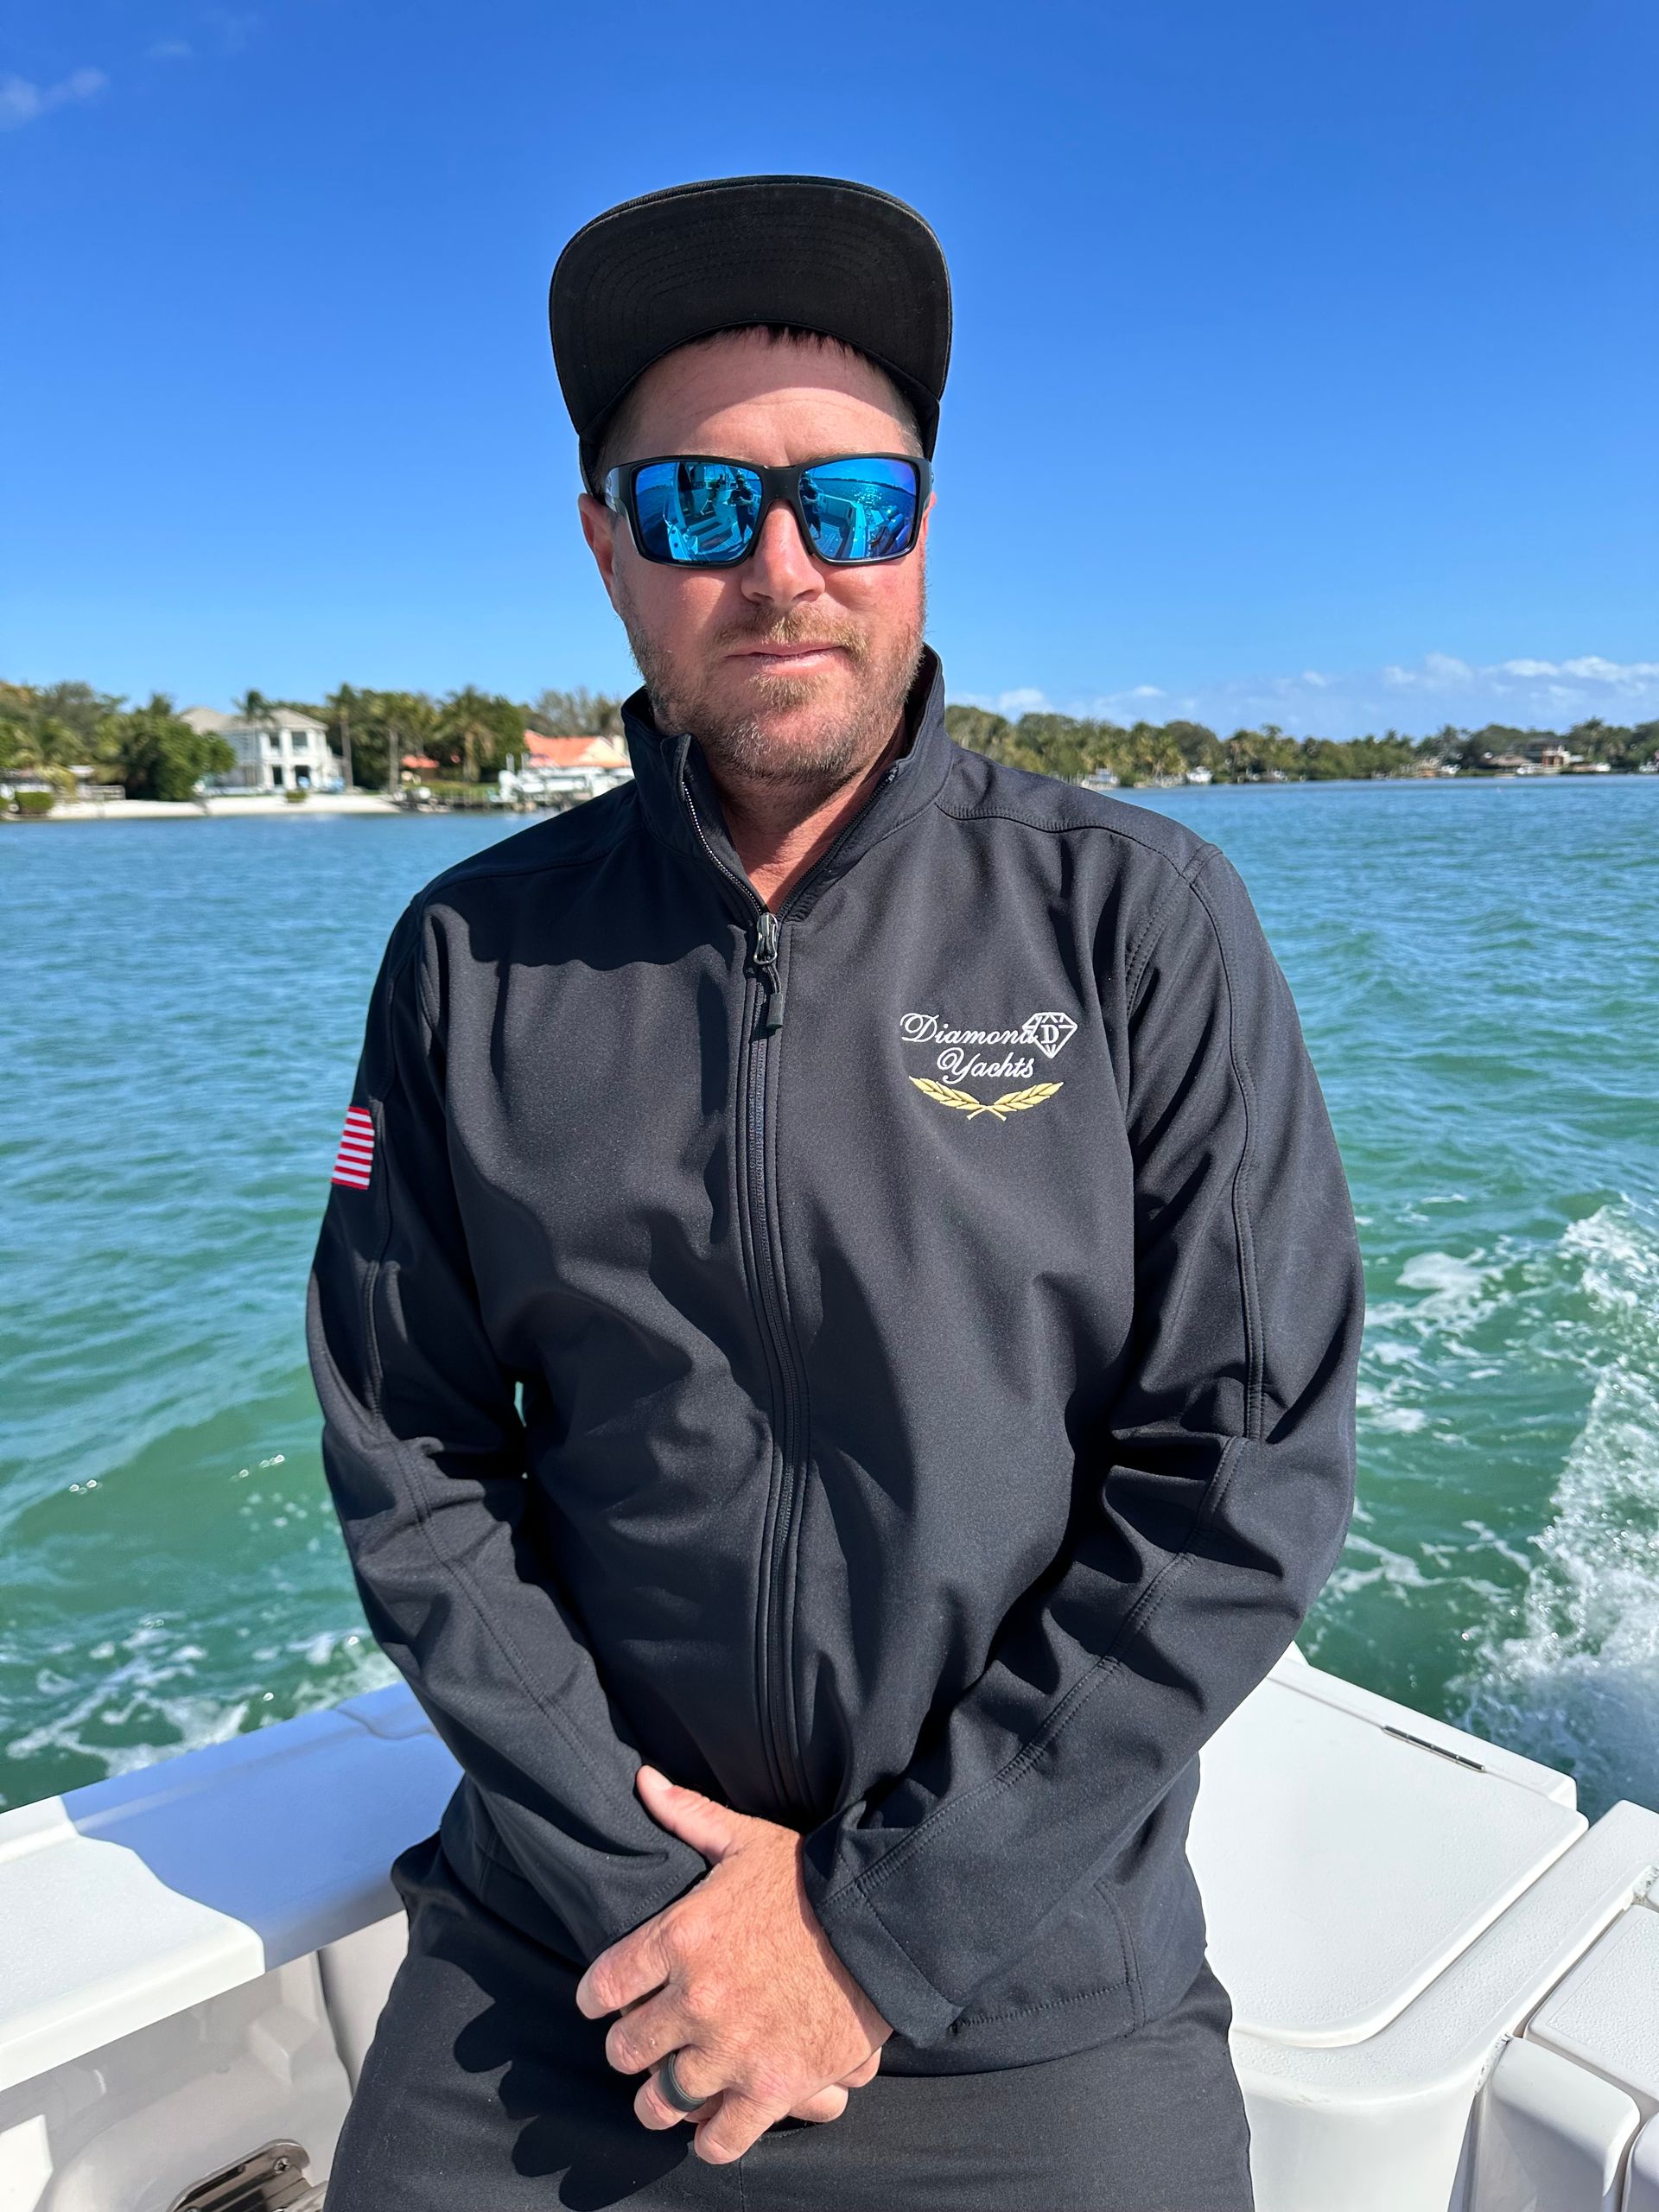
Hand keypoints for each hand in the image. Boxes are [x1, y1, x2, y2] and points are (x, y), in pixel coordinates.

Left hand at [575, 1767, 890, 2162]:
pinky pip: (719, 2140)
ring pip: (661, 2101)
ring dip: (659, 2100)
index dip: (596, 1999)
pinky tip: (709, 2126)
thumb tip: (642, 1779)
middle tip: (640, 2046)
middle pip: (625, 2050)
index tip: (602, 2003)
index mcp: (679, 1938)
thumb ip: (687, 1815)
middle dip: (628, 2050)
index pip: (602, 1987)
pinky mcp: (772, 2089)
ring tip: (665, 2094)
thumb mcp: (745, 1839)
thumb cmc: (810, 1878)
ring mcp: (732, 2050)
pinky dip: (709, 2140)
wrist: (882, 1922)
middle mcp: (695, 2000)